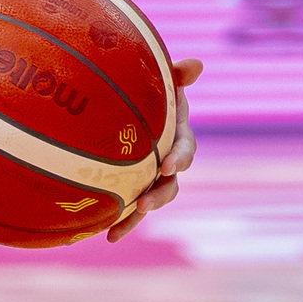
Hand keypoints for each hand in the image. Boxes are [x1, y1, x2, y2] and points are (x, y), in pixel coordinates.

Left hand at [108, 56, 201, 242]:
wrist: (123, 102)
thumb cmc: (145, 86)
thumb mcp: (160, 78)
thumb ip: (176, 74)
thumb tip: (196, 65)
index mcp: (176, 134)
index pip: (184, 148)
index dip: (180, 158)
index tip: (169, 165)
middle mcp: (166, 160)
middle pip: (171, 184)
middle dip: (160, 196)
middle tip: (144, 203)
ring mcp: (148, 176)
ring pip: (151, 200)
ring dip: (139, 215)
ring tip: (120, 226)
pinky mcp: (131, 187)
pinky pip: (128, 208)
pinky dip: (121, 223)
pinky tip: (106, 236)